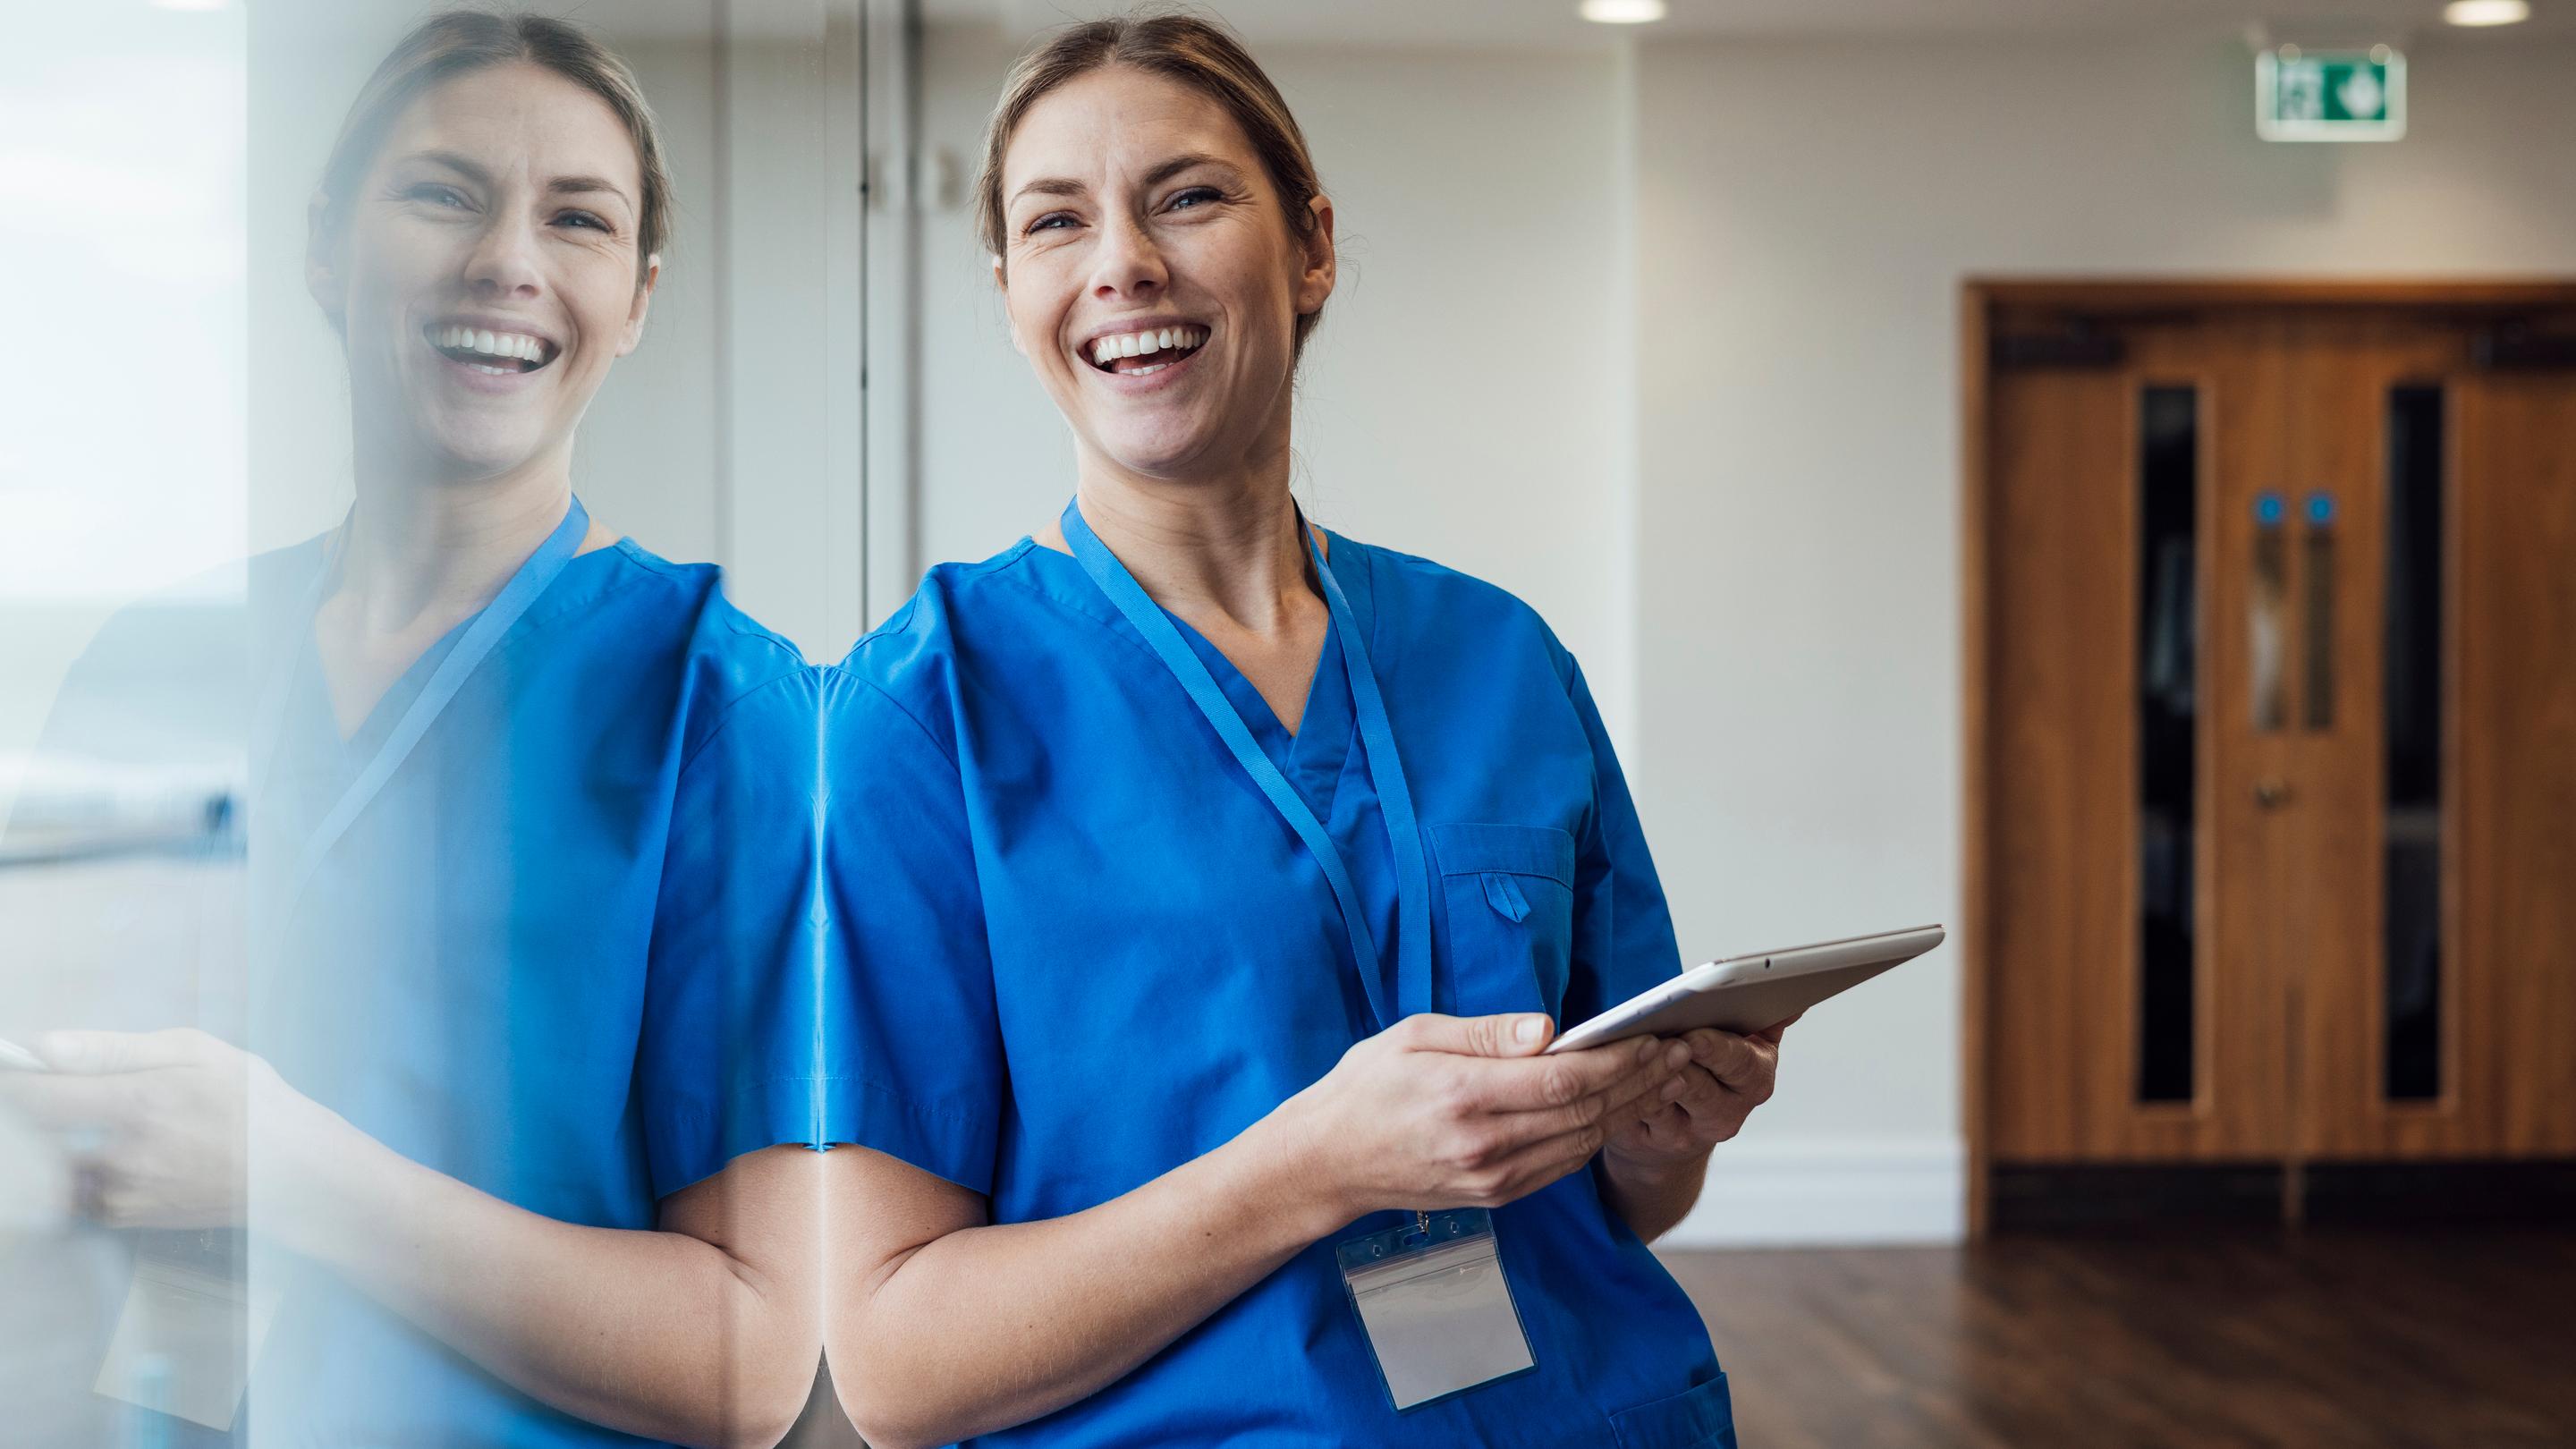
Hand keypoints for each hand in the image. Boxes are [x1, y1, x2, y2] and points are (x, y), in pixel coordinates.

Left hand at [0, 1028, 340, 1229]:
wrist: (296, 1175)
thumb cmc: (253, 1103)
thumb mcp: (196, 1052)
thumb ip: (113, 1049)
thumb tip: (44, 1047)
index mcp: (139, 1101)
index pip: (38, 1094)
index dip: (16, 1081)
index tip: (15, 1070)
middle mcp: (122, 1155)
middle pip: (35, 1135)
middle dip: (38, 1113)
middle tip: (70, 1097)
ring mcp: (122, 1193)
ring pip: (57, 1165)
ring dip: (64, 1145)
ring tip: (112, 1129)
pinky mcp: (126, 1218)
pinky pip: (81, 1193)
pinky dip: (89, 1174)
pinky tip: (128, 1159)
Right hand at [1267, 1013, 1691, 1223]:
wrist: (1328, 1164)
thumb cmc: (1366, 1088)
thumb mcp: (1413, 1037)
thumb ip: (1485, 1033)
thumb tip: (1548, 1027)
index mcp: (1464, 1097)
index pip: (1564, 1080)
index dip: (1618, 1060)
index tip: (1654, 1036)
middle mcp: (1485, 1146)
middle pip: (1586, 1113)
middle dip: (1641, 1080)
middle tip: (1679, 1050)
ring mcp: (1493, 1178)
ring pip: (1583, 1142)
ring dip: (1630, 1108)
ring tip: (1663, 1076)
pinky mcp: (1497, 1195)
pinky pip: (1563, 1164)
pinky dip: (1598, 1134)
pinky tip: (1618, 1108)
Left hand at [1603, 1016, 1792, 1176]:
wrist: (1679, 1130)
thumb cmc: (1711, 1070)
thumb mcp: (1744, 1044)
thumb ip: (1764, 1017)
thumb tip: (1792, 996)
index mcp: (1754, 1079)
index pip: (1741, 1063)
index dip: (1717, 1049)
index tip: (1696, 1035)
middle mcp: (1726, 1113)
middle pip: (1702, 1089)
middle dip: (1679, 1064)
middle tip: (1659, 1044)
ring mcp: (1688, 1134)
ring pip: (1664, 1104)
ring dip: (1647, 1078)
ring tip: (1632, 1055)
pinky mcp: (1651, 1143)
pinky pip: (1634, 1118)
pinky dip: (1622, 1094)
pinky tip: (1611, 1074)